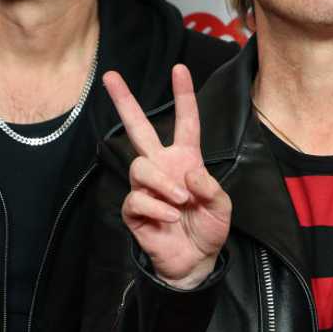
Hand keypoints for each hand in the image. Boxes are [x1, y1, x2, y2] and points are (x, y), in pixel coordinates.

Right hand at [103, 65, 231, 289]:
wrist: (195, 262)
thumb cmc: (209, 229)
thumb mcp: (222, 206)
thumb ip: (210, 186)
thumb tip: (188, 172)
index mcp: (186, 159)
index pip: (185, 122)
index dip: (184, 96)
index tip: (180, 69)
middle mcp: (163, 167)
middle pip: (138, 129)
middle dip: (125, 102)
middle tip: (111, 76)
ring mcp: (146, 187)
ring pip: (141, 167)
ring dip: (163, 182)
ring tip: (181, 201)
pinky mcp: (134, 210)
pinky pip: (137, 198)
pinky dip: (156, 206)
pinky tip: (169, 217)